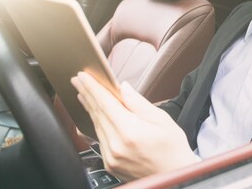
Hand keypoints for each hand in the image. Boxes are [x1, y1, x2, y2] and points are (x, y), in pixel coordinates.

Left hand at [71, 72, 199, 180]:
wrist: (174, 175)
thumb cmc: (173, 149)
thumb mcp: (162, 120)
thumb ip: (138, 103)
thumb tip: (123, 87)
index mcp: (130, 132)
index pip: (105, 103)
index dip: (93, 87)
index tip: (83, 75)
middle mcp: (116, 146)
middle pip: (97, 113)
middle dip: (87, 94)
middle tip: (77, 79)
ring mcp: (111, 157)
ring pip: (96, 125)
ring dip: (89, 107)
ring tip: (83, 93)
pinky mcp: (109, 164)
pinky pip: (99, 138)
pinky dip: (96, 123)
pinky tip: (94, 114)